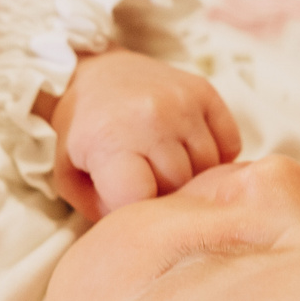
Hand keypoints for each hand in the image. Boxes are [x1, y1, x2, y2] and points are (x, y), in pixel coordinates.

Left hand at [43, 49, 240, 219]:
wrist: (95, 72)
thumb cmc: (83, 132)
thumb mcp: (69, 177)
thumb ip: (100, 211)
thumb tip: (144, 228)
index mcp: (111, 141)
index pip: (144, 200)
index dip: (140, 212)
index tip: (131, 203)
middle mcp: (152, 118)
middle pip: (181, 186)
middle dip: (166, 196)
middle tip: (149, 185)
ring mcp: (183, 103)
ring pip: (210, 169)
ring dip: (193, 177)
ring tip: (167, 168)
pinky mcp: (205, 91)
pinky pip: (230, 145)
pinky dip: (215, 157)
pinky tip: (189, 152)